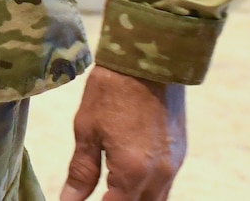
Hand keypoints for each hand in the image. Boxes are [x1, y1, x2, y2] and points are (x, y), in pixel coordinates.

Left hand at [61, 67, 184, 200]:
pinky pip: (165, 185)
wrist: (148, 61)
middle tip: (96, 196)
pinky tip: (129, 180)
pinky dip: (147, 189)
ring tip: (110, 190)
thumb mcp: (86, 130)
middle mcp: (160, 176)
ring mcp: (174, 166)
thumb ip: (81, 171)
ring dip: (135, 200)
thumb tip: (69, 200)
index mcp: (133, 172)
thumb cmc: (110, 91)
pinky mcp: (180, 154)